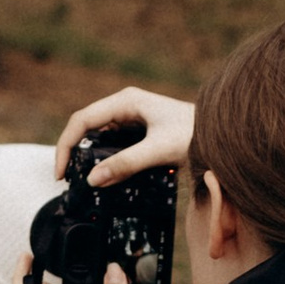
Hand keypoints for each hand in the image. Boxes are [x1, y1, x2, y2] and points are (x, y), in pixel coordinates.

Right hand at [54, 86, 194, 182]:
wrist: (222, 134)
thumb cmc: (195, 134)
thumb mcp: (158, 150)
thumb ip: (126, 164)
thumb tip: (93, 180)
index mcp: (125, 101)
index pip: (82, 120)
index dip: (66, 145)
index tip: (62, 172)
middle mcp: (126, 106)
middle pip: (87, 128)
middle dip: (74, 153)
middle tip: (67, 180)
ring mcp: (133, 119)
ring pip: (100, 138)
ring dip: (89, 158)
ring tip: (83, 182)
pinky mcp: (141, 133)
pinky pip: (115, 146)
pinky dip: (106, 161)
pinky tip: (107, 177)